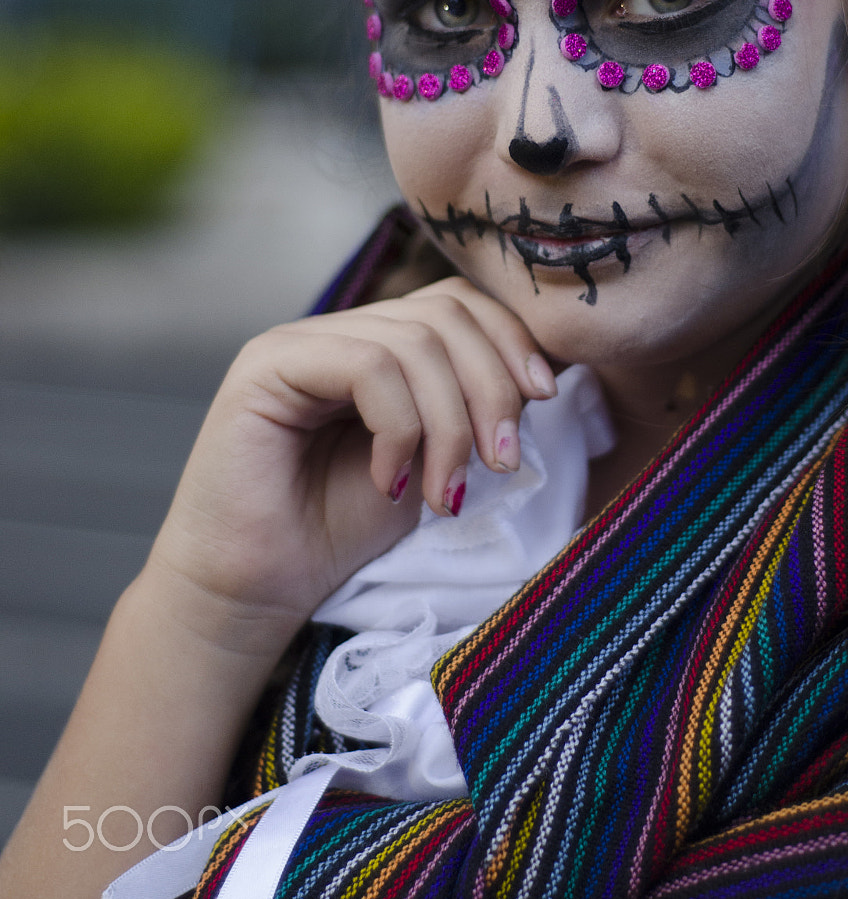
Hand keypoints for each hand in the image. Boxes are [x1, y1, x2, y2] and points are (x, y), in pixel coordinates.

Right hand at [145, 278, 556, 635]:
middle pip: (444, 314)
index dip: (510, 341)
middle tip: (502, 462)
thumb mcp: (427, 462)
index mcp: (374, 343)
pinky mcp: (267, 367)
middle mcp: (335, 331)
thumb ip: (464, 409)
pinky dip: (401, 429)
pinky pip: (368, 368)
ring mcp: (298, 342)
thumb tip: (539, 377)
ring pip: (414, 341)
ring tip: (445, 491)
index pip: (457, 303)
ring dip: (450, 422)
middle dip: (491, 385)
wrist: (253, 595)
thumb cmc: (335, 536)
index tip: (543, 399)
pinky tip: (392, 483)